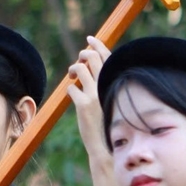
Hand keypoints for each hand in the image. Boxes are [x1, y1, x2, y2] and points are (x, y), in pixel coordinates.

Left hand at [66, 37, 121, 185]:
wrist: (108, 146)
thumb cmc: (112, 124)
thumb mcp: (113, 100)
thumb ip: (108, 85)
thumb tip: (98, 72)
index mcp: (116, 83)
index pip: (108, 56)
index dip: (97, 45)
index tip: (90, 39)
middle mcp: (106, 86)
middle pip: (92, 58)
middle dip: (83, 54)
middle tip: (79, 60)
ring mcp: (94, 94)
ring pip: (79, 69)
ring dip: (73, 69)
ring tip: (72, 75)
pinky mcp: (83, 105)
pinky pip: (71, 88)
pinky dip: (70, 90)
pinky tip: (73, 96)